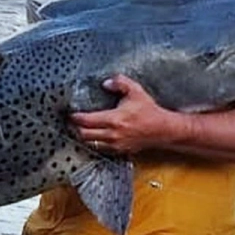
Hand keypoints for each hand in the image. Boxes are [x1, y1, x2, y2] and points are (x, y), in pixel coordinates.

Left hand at [70, 75, 188, 154]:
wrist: (162, 130)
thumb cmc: (149, 111)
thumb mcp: (136, 91)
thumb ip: (120, 83)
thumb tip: (106, 83)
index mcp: (114, 119)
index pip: (86, 121)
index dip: (75, 117)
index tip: (72, 113)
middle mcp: (112, 134)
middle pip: (84, 135)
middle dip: (76, 128)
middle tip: (74, 121)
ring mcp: (115, 145)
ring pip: (90, 144)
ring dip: (85, 137)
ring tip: (82, 129)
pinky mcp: (119, 151)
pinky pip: (100, 149)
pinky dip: (95, 143)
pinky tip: (95, 136)